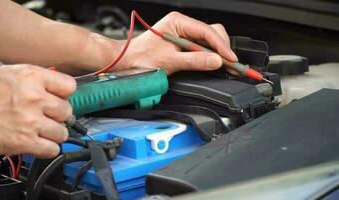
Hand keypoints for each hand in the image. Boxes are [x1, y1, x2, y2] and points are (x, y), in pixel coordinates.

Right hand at [0, 64, 75, 157]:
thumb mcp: (8, 73)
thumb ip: (35, 78)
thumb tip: (55, 85)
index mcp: (31, 78)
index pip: (69, 86)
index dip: (65, 94)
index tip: (60, 98)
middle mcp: (34, 98)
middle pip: (67, 110)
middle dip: (58, 115)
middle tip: (47, 116)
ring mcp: (31, 121)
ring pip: (63, 132)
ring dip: (54, 134)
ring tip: (42, 131)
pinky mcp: (25, 142)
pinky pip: (53, 149)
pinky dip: (47, 149)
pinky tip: (38, 143)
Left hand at [121, 11, 237, 73]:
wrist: (128, 61)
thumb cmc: (141, 57)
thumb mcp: (169, 61)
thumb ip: (194, 61)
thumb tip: (216, 61)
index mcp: (178, 21)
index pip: (206, 31)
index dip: (221, 46)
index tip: (231, 59)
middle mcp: (182, 25)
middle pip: (212, 32)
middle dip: (222, 48)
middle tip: (231, 65)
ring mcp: (184, 33)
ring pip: (209, 39)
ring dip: (217, 52)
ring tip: (225, 66)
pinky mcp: (184, 42)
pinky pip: (202, 46)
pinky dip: (210, 55)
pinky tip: (213, 63)